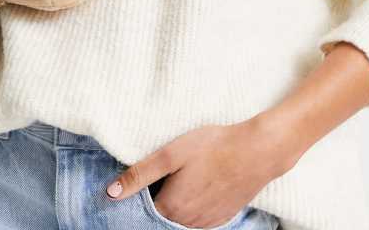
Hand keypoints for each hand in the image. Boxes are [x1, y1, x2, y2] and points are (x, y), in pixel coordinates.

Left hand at [105, 116, 297, 228]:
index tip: (141, 178)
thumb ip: (141, 174)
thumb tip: (110, 193)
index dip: (139, 195)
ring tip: (182, 177)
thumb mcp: (171, 153)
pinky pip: (199, 219)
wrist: (258, 151)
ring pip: (181, 219)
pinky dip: (193, 206)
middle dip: (158, 199)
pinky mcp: (222, 217)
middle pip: (162, 216)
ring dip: (176, 203)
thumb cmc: (213, 147)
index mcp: (172, 207)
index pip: (144, 211)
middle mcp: (188, 222)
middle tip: (165, 174)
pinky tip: (199, 185)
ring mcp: (207, 223)